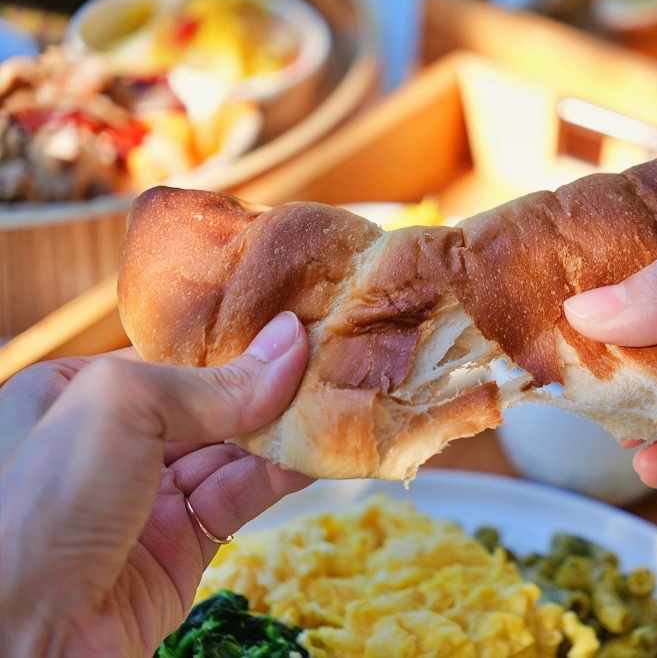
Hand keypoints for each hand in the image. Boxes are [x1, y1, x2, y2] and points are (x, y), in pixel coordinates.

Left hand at [0, 312, 310, 655]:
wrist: (22, 636)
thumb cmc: (42, 502)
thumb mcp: (119, 407)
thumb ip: (209, 381)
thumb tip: (288, 342)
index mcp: (72, 394)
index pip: (167, 357)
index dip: (229, 343)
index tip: (290, 326)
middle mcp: (109, 445)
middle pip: (205, 405)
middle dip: (264, 388)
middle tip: (325, 362)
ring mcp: (145, 498)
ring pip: (229, 452)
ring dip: (278, 432)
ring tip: (330, 405)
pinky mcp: (178, 547)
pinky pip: (237, 500)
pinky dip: (276, 477)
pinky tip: (310, 455)